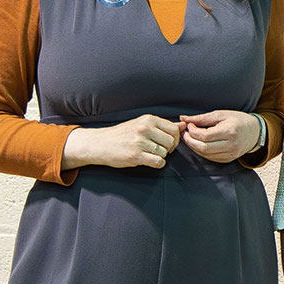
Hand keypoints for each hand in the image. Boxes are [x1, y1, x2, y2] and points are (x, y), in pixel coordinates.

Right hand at [62, 114, 179, 168]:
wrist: (100, 143)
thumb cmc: (122, 134)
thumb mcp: (142, 124)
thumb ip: (164, 126)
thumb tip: (184, 124)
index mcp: (148, 119)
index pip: (174, 129)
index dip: (175, 139)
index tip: (167, 143)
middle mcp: (144, 128)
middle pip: (171, 142)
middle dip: (168, 149)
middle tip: (158, 150)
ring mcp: (139, 142)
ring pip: (164, 153)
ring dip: (160, 156)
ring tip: (148, 154)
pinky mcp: (135, 155)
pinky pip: (158, 162)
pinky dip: (157, 164)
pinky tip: (149, 161)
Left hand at [178, 110, 262, 162]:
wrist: (256, 132)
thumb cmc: (238, 120)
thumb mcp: (221, 115)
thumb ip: (202, 118)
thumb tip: (184, 118)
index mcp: (230, 131)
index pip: (204, 135)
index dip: (192, 131)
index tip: (189, 125)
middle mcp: (231, 145)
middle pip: (202, 147)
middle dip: (189, 141)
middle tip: (185, 133)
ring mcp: (230, 154)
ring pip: (204, 154)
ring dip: (194, 146)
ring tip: (190, 137)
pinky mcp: (228, 159)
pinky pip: (210, 157)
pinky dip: (201, 151)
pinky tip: (199, 143)